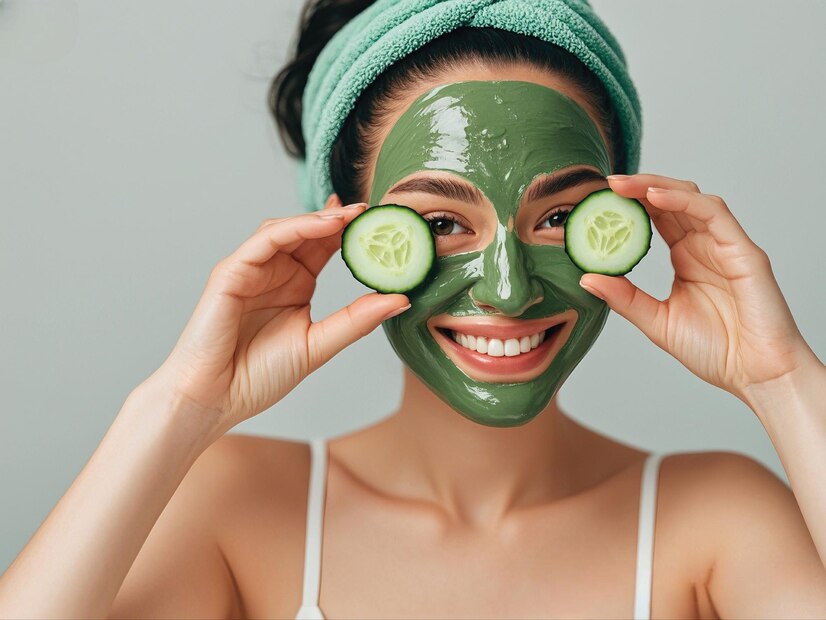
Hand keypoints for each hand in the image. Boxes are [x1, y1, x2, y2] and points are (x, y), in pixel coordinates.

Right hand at [145, 202, 409, 432]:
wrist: (216, 399)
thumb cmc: (259, 376)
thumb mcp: (319, 344)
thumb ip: (357, 320)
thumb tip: (401, 299)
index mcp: (296, 285)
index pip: (326, 247)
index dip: (353, 232)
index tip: (383, 222)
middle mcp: (274, 272)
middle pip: (310, 231)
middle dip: (341, 217)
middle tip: (373, 209)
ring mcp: (252, 269)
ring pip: (287, 229)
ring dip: (320, 219)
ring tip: (354, 216)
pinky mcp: (231, 272)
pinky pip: (264, 240)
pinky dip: (294, 227)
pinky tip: (323, 225)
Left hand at [579, 173, 817, 402]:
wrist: (756, 375)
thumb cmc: (716, 351)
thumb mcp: (657, 321)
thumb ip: (625, 298)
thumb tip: (587, 278)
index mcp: (686, 258)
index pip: (656, 218)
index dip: (629, 205)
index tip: (597, 200)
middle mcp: (705, 245)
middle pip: (671, 200)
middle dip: (638, 188)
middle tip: (606, 184)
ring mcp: (725, 244)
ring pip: (691, 198)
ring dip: (656, 186)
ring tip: (622, 185)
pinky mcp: (743, 250)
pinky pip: (713, 213)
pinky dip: (683, 200)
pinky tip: (654, 196)